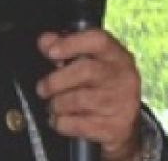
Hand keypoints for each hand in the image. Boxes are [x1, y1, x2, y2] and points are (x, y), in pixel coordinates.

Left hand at [35, 29, 143, 160]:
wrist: (126, 124)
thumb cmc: (102, 86)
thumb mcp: (91, 62)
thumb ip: (65, 48)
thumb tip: (45, 41)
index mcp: (116, 55)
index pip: (98, 40)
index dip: (71, 44)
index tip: (51, 52)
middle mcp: (122, 76)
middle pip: (86, 71)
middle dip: (56, 81)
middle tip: (42, 89)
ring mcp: (121, 103)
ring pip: (78, 101)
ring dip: (57, 105)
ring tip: (53, 106)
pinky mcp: (115, 128)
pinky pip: (79, 125)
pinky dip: (62, 123)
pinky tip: (60, 120)